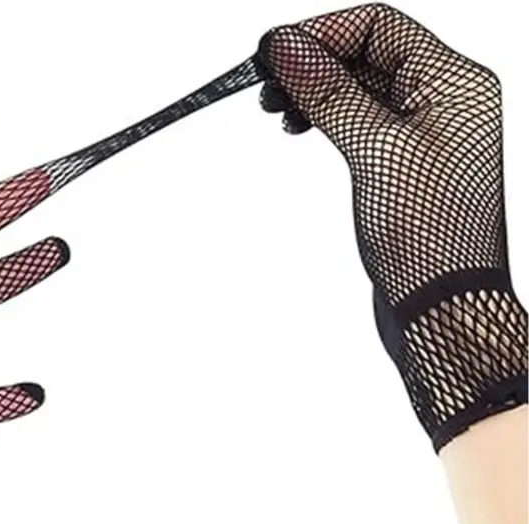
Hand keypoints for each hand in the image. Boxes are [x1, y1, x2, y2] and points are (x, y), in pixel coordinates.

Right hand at [258, 4, 525, 449]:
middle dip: (312, 60)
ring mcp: (423, 129)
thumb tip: (288, 47)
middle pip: (367, 50)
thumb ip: (328, 92)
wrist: (440, 301)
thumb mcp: (373, 150)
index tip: (272, 52)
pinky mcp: (402, 158)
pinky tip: (299, 126)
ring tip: (275, 107)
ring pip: (358, 84)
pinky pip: (359, 117)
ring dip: (314, 88)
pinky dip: (325, 115)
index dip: (321, 33)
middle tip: (265, 82)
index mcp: (454, 82)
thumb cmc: (431, 234)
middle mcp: (444, 98)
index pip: (379, 25)